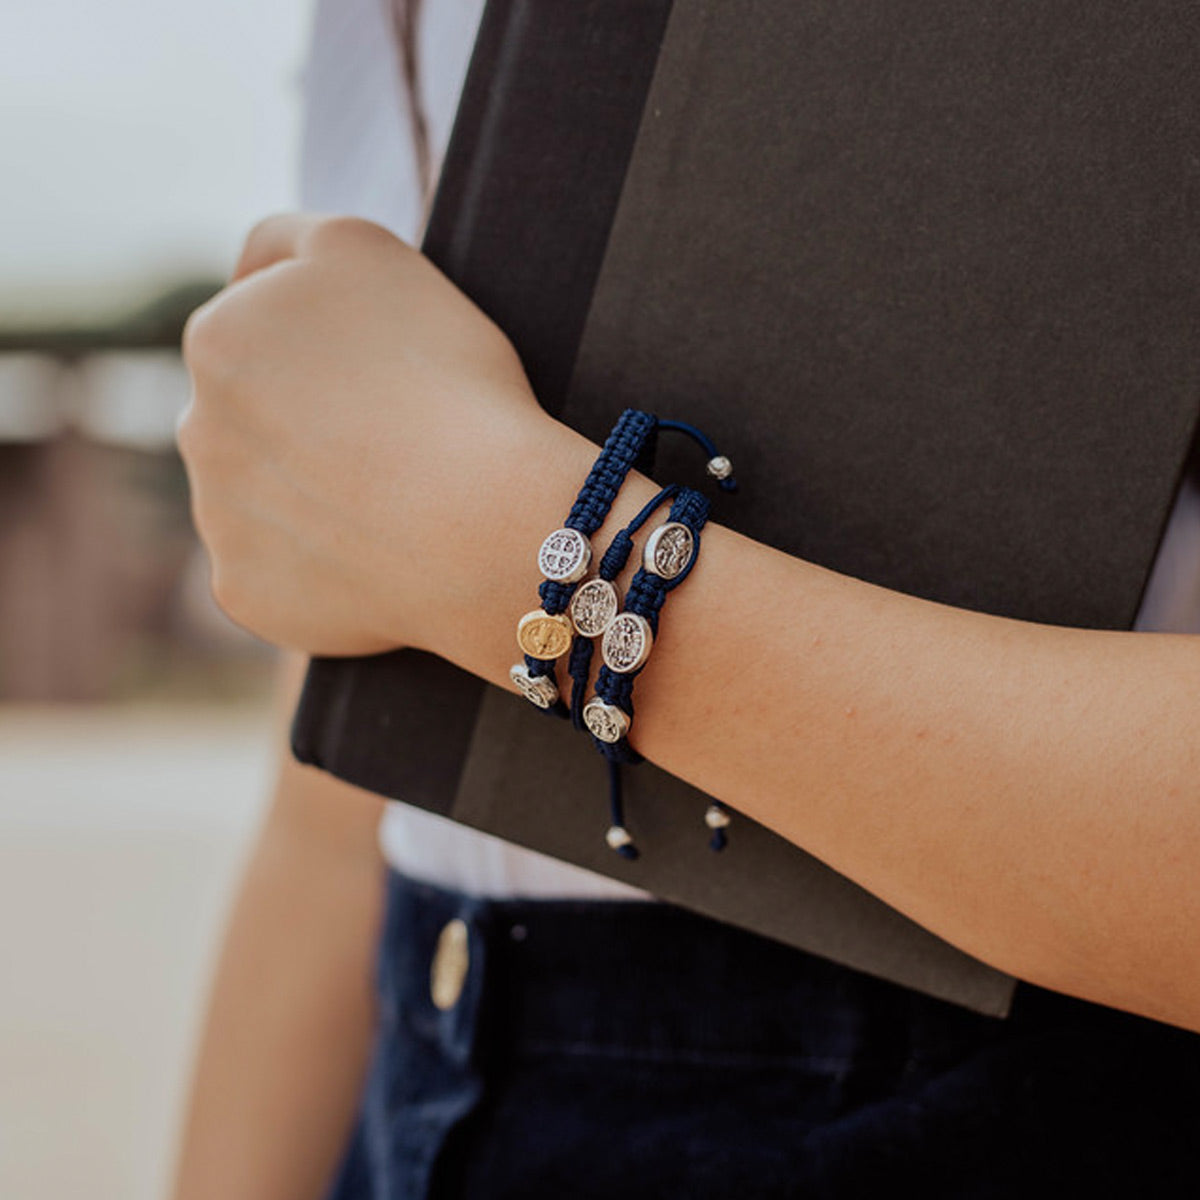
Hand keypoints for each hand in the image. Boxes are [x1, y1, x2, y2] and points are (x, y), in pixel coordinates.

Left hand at [178, 213, 550, 655]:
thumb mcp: (369, 253)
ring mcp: (217, 520)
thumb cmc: (445, 379)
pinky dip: (319, 567)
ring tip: (395, 504)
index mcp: (217, 340)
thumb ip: (289, 241)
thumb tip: (244, 272)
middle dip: (309, 424)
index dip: (334, 351)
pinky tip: (378, 557)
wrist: (485, 522)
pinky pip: (280, 573)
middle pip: (257, 418)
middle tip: (398, 443)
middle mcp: (196, 428)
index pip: (264, 331)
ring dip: (313, 495)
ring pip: (264, 497)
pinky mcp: (243, 593)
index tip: (392, 376)